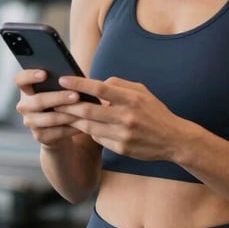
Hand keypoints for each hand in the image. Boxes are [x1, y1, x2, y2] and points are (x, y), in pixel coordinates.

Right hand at [14, 69, 86, 146]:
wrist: (62, 127)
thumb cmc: (63, 101)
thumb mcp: (60, 90)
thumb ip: (62, 82)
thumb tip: (73, 77)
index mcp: (27, 90)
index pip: (20, 80)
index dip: (29, 76)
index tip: (44, 74)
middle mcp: (24, 106)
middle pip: (38, 100)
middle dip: (59, 97)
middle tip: (76, 95)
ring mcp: (30, 122)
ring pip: (50, 118)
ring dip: (68, 114)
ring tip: (84, 110)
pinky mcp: (39, 136)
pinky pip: (58, 132)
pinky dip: (72, 127)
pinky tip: (83, 123)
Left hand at [55, 75, 193, 161]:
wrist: (174, 139)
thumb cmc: (155, 112)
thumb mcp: (142, 92)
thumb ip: (119, 84)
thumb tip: (97, 83)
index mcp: (131, 98)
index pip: (99, 88)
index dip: (78, 84)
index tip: (62, 79)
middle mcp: (126, 117)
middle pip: (88, 109)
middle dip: (68, 105)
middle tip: (54, 100)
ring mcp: (123, 134)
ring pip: (89, 126)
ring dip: (74, 119)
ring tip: (63, 113)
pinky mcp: (121, 148)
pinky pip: (97, 138)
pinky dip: (89, 131)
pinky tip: (84, 126)